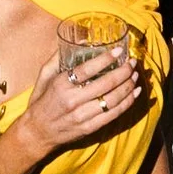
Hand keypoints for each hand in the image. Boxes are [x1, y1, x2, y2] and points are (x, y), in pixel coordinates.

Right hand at [23, 37, 143, 154]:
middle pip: (105, 84)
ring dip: (128, 86)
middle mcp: (72, 100)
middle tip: (132, 62)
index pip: (87, 69)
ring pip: (112, 99)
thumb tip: (80, 41)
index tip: (119, 50)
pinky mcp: (89, 128)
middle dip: (123, 71)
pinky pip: (113, 114)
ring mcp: (82, 116)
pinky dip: (128, 103)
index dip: (106, 58)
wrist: (37, 132)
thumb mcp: (44, 77)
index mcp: (61, 84)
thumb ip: (58, 58)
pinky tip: (135, 93)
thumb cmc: (41, 101)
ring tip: (135, 75)